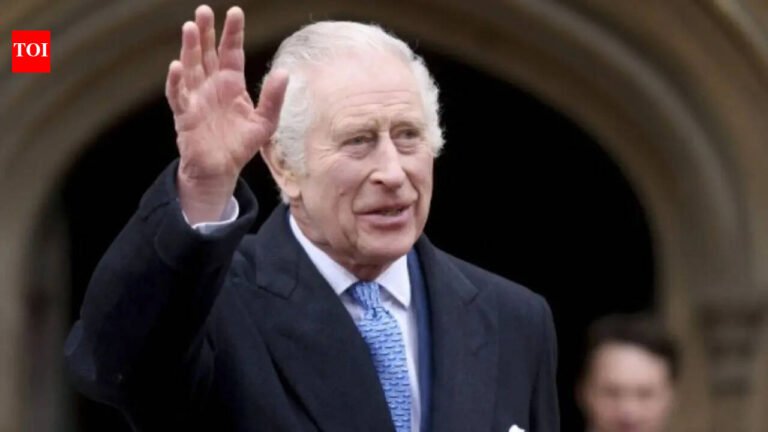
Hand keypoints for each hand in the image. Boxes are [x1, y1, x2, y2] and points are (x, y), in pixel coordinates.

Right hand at [165, 5, 287, 223]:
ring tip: (190, 27)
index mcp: (231, 84)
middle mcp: (211, 86)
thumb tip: (284, 73)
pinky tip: (176, 66)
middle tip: (204, 10)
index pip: (231, 52)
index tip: (235, 12)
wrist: (221, 170)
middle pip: (207, 53)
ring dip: (189, 48)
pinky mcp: (185, 115)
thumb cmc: (240, 144)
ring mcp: (196, 98)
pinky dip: (176, 81)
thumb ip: (273, 98)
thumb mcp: (265, 122)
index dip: (233, 33)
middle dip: (206, 32)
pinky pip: (177, 95)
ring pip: (190, 67)